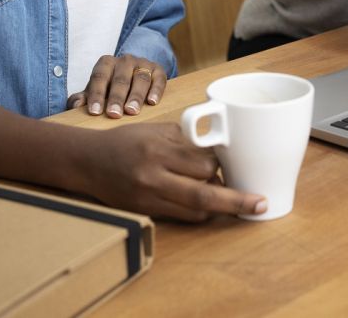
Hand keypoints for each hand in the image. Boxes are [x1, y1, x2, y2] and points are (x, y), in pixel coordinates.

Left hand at [67, 54, 165, 117]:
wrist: (134, 76)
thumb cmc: (110, 89)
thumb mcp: (95, 91)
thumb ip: (83, 98)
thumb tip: (76, 105)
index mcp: (106, 63)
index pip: (99, 77)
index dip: (96, 95)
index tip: (95, 112)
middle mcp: (125, 61)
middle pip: (120, 79)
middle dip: (116, 97)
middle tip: (114, 114)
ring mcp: (143, 64)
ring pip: (140, 78)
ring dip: (136, 95)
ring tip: (132, 111)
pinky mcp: (158, 70)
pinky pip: (159, 79)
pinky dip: (156, 90)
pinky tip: (152, 102)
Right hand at [80, 123, 267, 222]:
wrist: (87, 161)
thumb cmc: (127, 141)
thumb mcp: (158, 131)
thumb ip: (189, 141)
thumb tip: (222, 153)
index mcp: (159, 150)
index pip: (204, 164)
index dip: (223, 166)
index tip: (238, 164)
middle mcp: (153, 176)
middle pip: (204, 194)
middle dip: (236, 200)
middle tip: (259, 203)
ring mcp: (148, 198)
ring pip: (195, 211)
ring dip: (218, 207)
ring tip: (234, 199)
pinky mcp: (145, 212)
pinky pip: (182, 217)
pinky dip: (200, 212)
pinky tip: (210, 205)